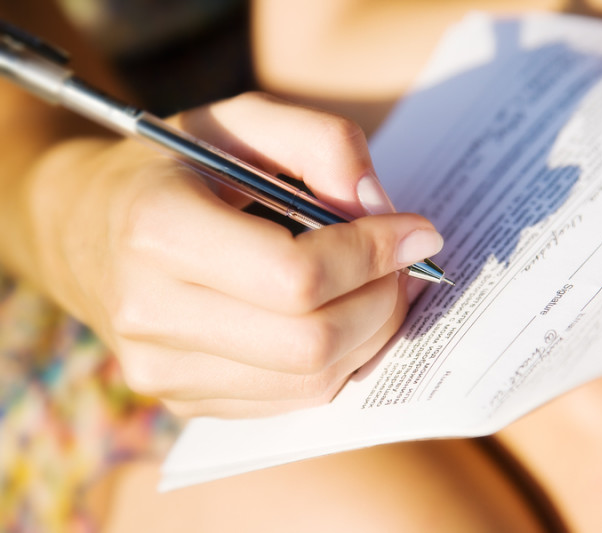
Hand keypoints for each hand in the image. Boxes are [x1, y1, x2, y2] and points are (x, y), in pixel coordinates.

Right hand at [35, 92, 442, 417]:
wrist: (83, 228)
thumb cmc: (173, 167)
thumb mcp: (241, 121)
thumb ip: (321, 142)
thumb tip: (383, 211)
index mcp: (158, 231)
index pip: (296, 276)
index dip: (372, 255)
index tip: (416, 231)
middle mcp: (151, 314)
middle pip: (312, 341)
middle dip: (382, 301)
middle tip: (405, 264)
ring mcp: (164, 370)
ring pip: (311, 380)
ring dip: (370, 333)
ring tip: (378, 286)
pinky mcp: (183, 400)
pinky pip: (292, 399)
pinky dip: (339, 360)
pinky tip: (340, 316)